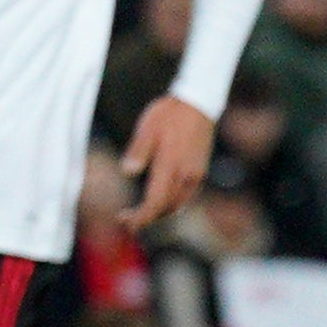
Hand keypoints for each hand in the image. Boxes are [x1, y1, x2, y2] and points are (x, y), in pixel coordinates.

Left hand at [120, 94, 214, 230]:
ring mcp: (195, 174)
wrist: (198, 103)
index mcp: (170, 165)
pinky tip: (160, 197)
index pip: (155, 203)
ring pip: (178, 204)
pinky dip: (171, 203)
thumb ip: (138, 151)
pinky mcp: (200, 170)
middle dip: (147, 218)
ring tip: (141, 212)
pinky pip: (186, 196)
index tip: (126, 223)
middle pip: (166, 208)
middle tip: (126, 219)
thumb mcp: (147, 127)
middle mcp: (186, 175)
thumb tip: (127, 171)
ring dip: (159, 212)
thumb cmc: (170, 113)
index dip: (141, 218)